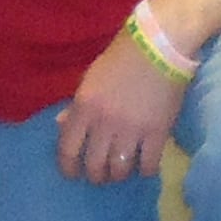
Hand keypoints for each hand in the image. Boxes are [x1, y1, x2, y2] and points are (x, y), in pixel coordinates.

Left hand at [57, 30, 190, 182]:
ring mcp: (131, 130)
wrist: (159, 45)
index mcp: (85, 107)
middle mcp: (104, 123)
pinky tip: (144, 166)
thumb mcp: (90, 78)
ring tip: (122, 170)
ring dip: (118, 174)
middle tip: (100, 174)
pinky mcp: (157, 133)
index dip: (68, 167)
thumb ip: (76, 105)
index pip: (68, 149)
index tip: (73, 174)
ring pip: (119, 170)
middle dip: (96, 175)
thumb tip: (61, 125)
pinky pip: (147, 165)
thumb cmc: (121, 57)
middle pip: (94, 165)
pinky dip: (144, 171)